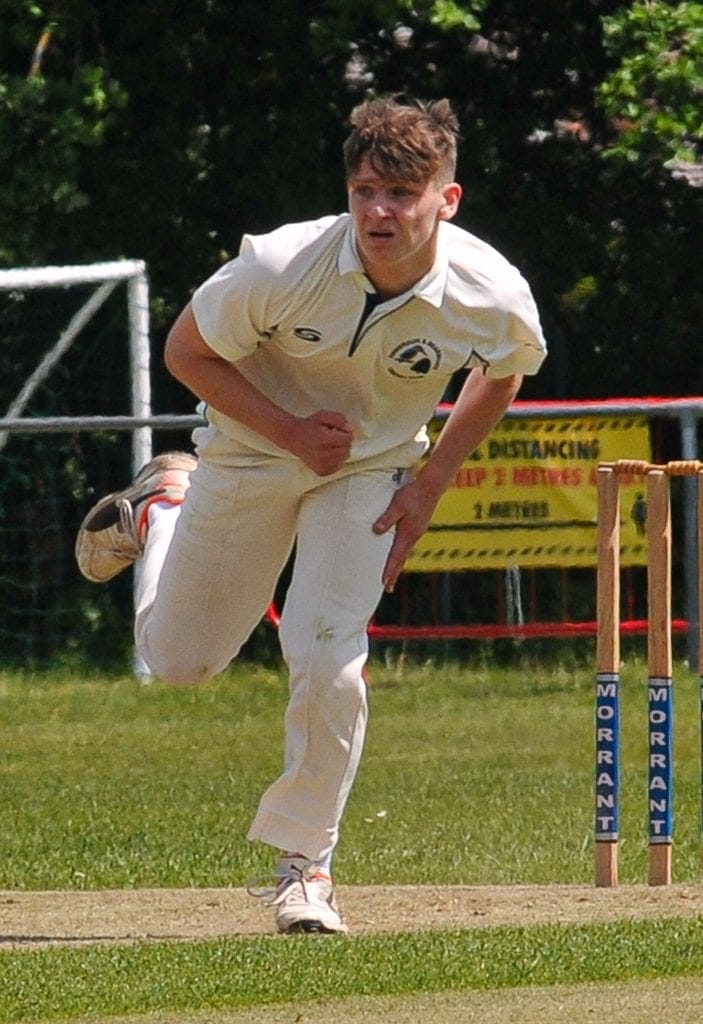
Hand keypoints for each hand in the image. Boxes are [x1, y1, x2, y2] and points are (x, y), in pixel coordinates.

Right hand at [288, 410, 353, 475]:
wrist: (293, 438)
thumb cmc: (310, 426)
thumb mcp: (324, 415)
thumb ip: (339, 419)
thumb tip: (350, 429)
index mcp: (325, 440)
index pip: (348, 439)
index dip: (344, 433)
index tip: (336, 431)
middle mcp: (323, 455)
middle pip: (347, 449)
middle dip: (342, 442)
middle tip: (331, 438)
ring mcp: (322, 465)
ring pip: (344, 458)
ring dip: (340, 451)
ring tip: (328, 445)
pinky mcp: (322, 472)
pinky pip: (338, 466)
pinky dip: (335, 460)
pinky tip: (326, 454)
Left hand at [372, 477, 437, 591]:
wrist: (431, 487)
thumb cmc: (412, 494)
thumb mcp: (397, 505)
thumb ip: (387, 518)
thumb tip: (376, 531)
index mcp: (408, 534)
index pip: (396, 557)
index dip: (390, 571)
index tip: (384, 584)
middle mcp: (413, 537)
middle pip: (402, 560)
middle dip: (394, 574)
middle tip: (388, 589)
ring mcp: (417, 532)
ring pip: (405, 553)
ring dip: (398, 565)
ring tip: (392, 576)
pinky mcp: (418, 527)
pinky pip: (408, 546)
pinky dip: (402, 554)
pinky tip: (399, 554)